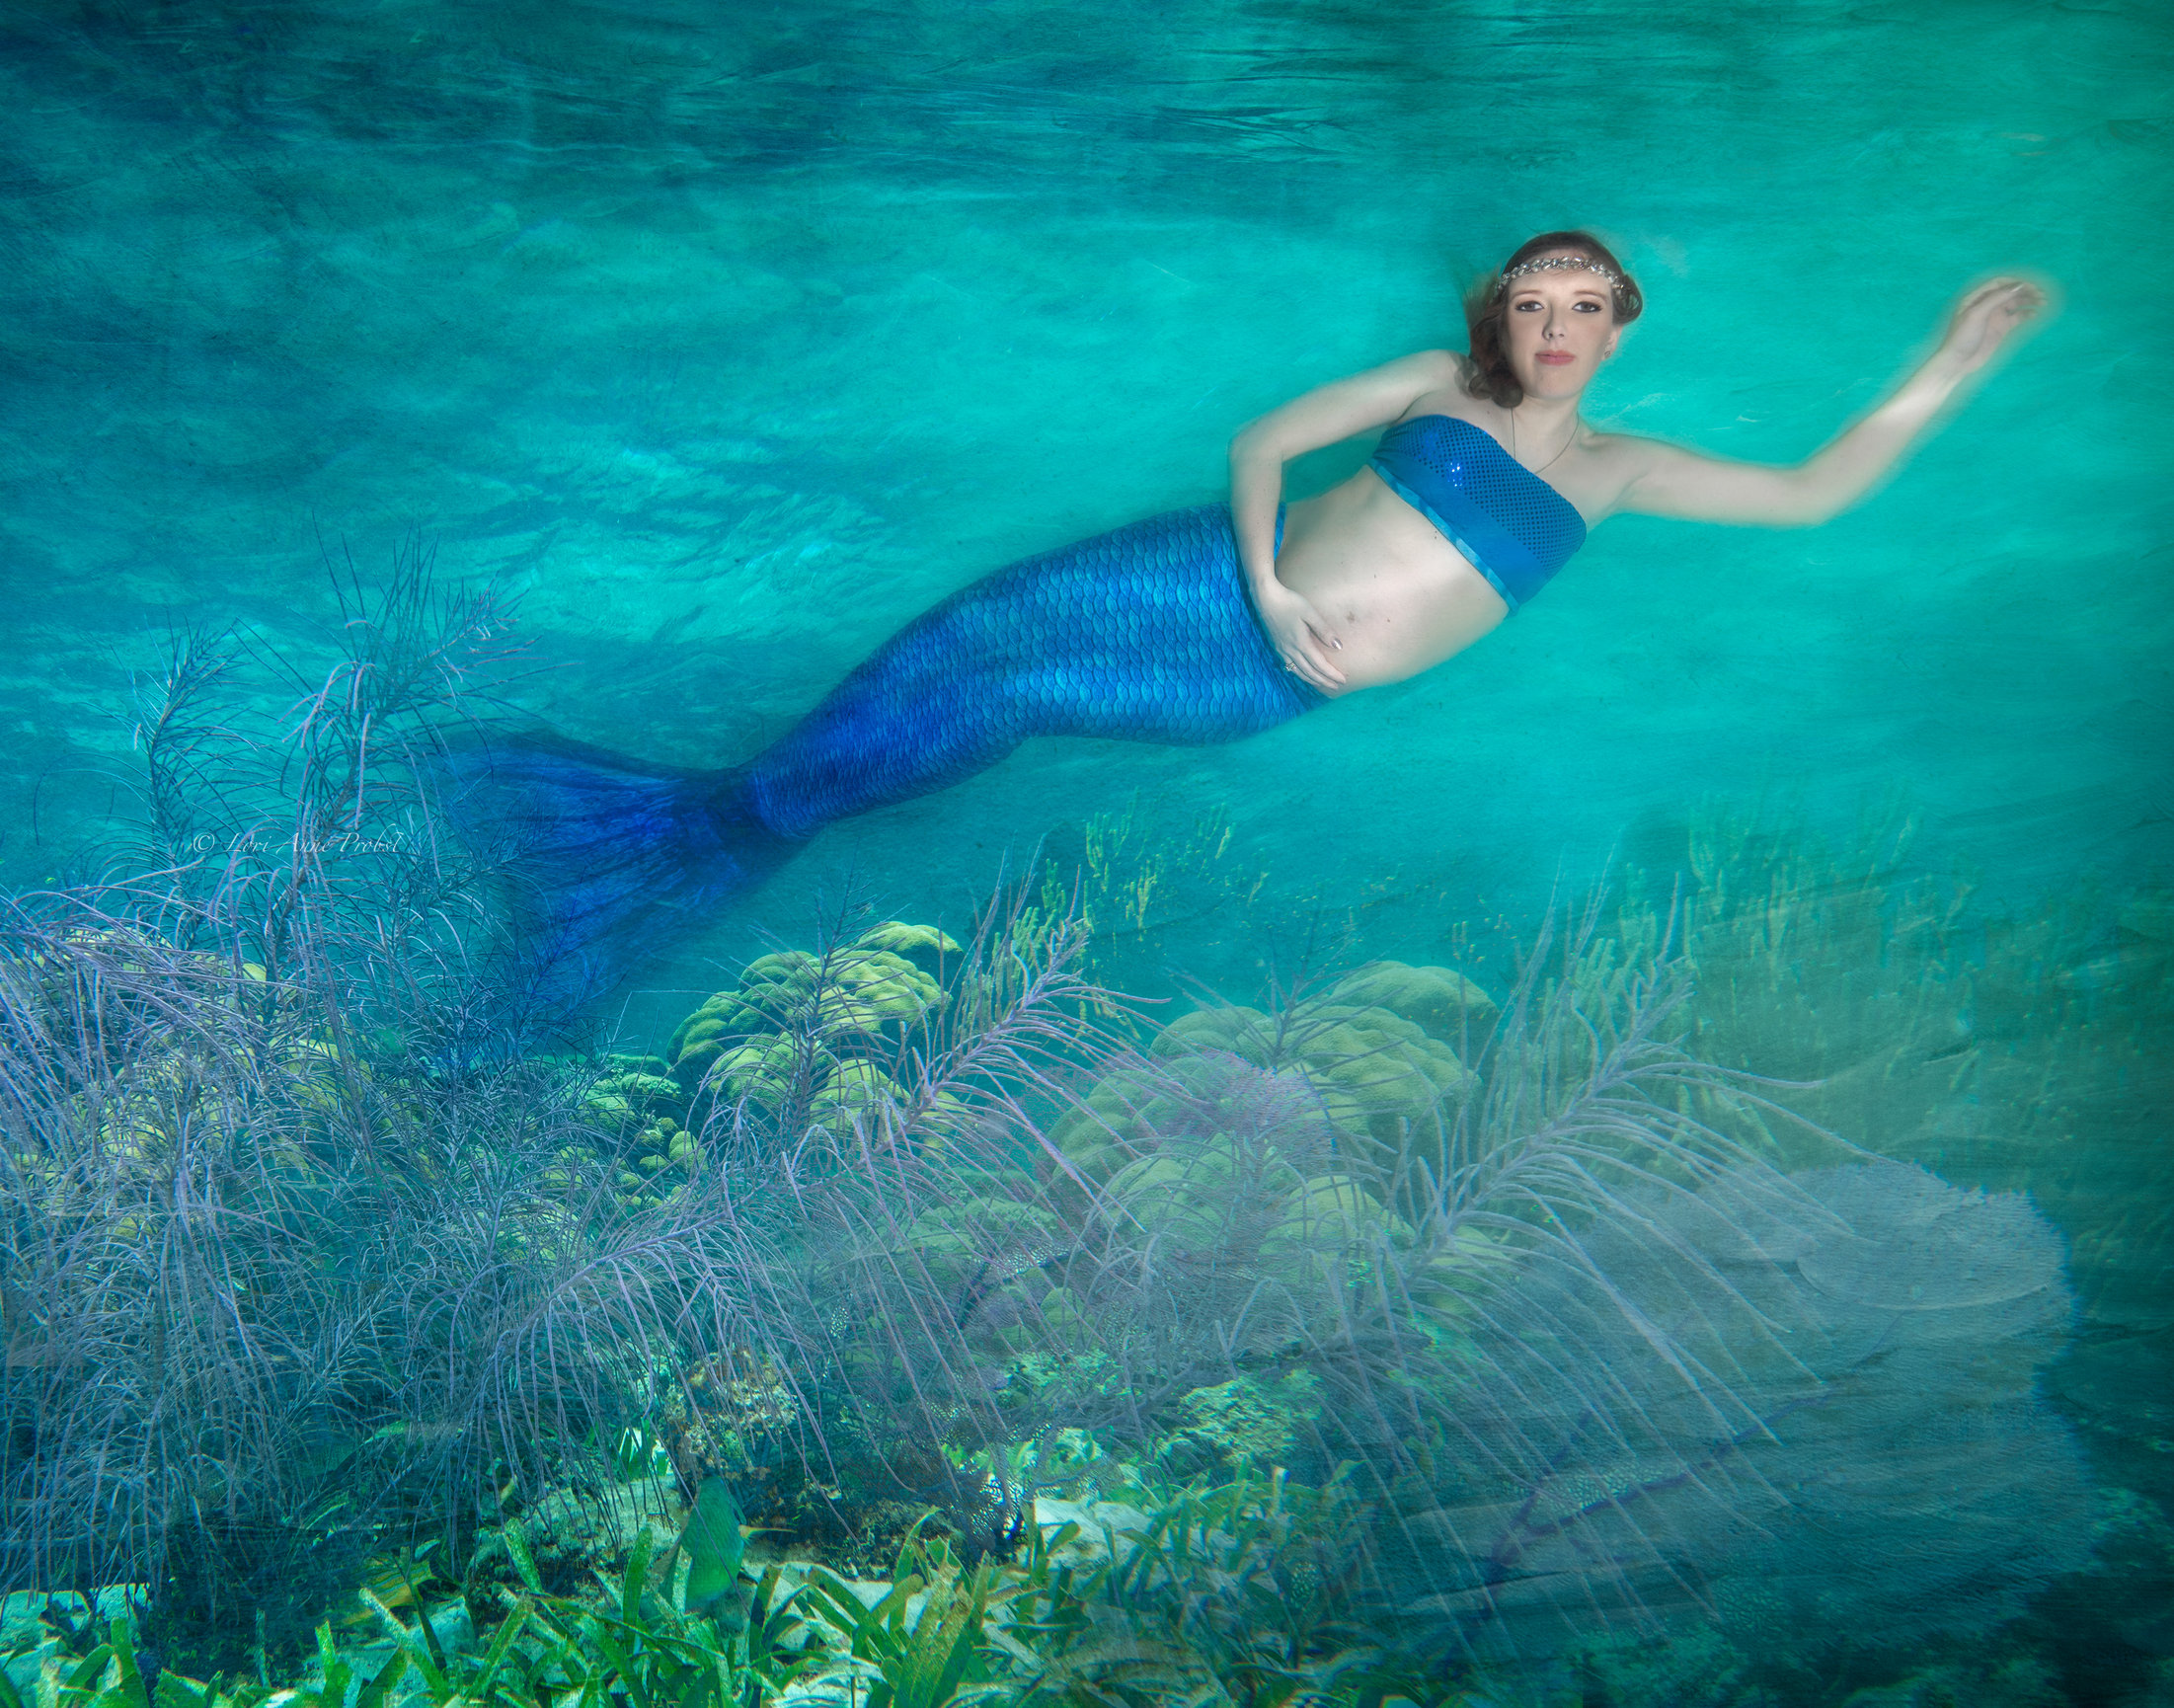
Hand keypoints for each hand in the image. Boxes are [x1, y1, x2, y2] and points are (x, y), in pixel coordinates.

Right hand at [1256, 583, 1345, 692]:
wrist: (1266, 599)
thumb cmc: (1290, 602)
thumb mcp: (1310, 613)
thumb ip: (1324, 631)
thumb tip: (1339, 647)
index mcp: (1301, 643)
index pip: (1320, 665)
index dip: (1332, 674)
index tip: (1343, 680)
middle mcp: (1291, 651)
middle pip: (1310, 672)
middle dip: (1324, 681)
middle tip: (1336, 687)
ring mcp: (1282, 650)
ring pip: (1298, 672)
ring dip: (1312, 680)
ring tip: (1322, 685)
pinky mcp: (1276, 647)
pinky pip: (1289, 667)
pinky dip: (1299, 674)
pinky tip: (1303, 674)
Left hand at [1933, 277, 2048, 377]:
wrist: (1957, 363)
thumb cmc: (1961, 337)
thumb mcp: (1976, 314)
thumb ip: (1996, 299)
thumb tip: (2017, 285)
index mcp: (1976, 298)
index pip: (1999, 283)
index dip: (2014, 283)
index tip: (2028, 287)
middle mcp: (1986, 304)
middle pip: (2010, 291)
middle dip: (2026, 290)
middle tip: (2040, 294)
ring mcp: (1995, 316)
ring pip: (2016, 303)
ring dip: (2030, 300)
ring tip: (2043, 302)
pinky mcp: (2001, 328)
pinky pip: (2018, 317)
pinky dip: (2027, 313)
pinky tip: (2035, 314)